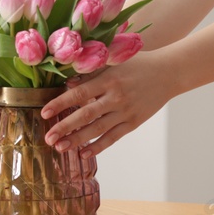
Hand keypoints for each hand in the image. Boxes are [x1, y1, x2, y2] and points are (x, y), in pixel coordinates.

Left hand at [38, 47, 177, 157]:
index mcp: (109, 78)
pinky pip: (113, 137)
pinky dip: (98, 146)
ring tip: (60, 148)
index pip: (79, 93)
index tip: (44, 113)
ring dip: (77, 140)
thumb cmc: (139, 64)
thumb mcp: (115, 61)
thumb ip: (92, 71)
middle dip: (64, 127)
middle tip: (47, 138)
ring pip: (97, 129)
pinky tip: (84, 153)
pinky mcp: (133, 122)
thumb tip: (68, 84)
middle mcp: (116, 96)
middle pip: (85, 115)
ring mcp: (125, 111)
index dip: (61, 104)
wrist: (169, 73)